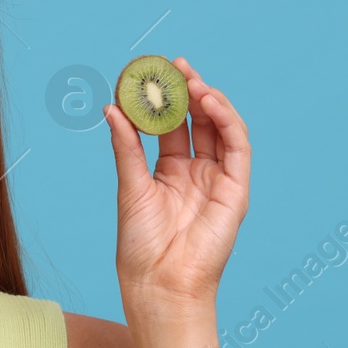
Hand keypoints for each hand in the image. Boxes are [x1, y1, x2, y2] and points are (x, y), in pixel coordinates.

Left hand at [102, 57, 249, 308]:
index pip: (172, 126)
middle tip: (173, 65)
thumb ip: (126, 146)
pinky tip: (208, 101)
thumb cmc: (141, 245)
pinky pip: (237, 147)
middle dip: (188, 91)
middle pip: (198, 122)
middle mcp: (197, 173)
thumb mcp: (130, 186)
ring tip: (190, 80)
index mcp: (170, 173)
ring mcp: (218, 180)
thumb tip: (110, 108)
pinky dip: (226, 121)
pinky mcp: (235, 190)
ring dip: (208, 101)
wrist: (159, 282)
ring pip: (220, 129)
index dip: (164, 100)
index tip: (151, 73)